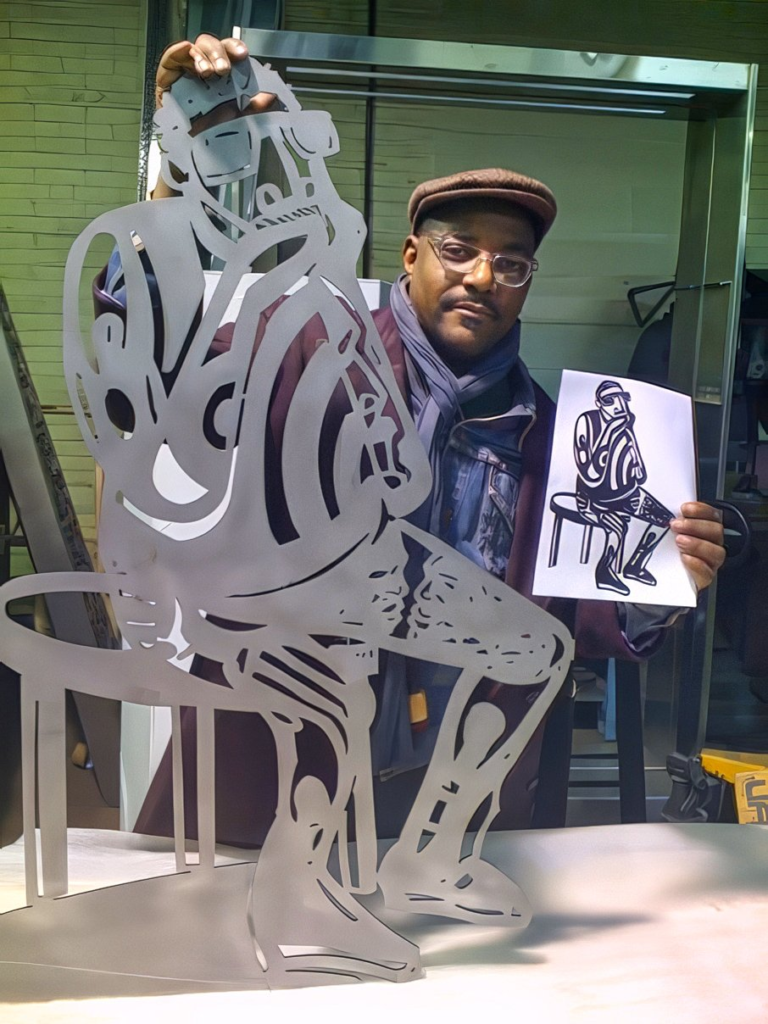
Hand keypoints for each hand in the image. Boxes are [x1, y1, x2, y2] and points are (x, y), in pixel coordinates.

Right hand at [152, 36, 274, 198]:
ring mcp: (186, 72)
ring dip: (202, 56)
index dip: (235, 49)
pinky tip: (186, 50)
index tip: (242, 56)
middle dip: (219, 53)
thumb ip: (256, 109)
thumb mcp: (240, 122)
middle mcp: (206, 70)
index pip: (229, 53)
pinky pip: (171, 58)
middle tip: (223, 69)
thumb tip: (272, 99)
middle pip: (212, 47)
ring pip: (194, 50)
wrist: (194, 158)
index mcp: (224, 76)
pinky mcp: (168, 78)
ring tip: (207, 72)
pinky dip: (178, 51)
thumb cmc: (216, 136)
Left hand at [670, 502, 725, 592]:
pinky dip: (697, 564)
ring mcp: (710, 563)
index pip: (713, 515)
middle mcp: (711, 545)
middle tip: (676, 525)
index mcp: (705, 530)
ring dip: (697, 544)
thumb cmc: (665, 552)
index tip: (685, 508)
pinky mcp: (704, 579)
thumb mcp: (667, 533)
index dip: (701, 510)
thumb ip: (673, 522)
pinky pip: (708, 573)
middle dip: (695, 526)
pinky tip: (684, 558)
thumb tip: (663, 510)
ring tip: (679, 541)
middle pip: (716, 531)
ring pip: (717, 552)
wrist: (660, 577)